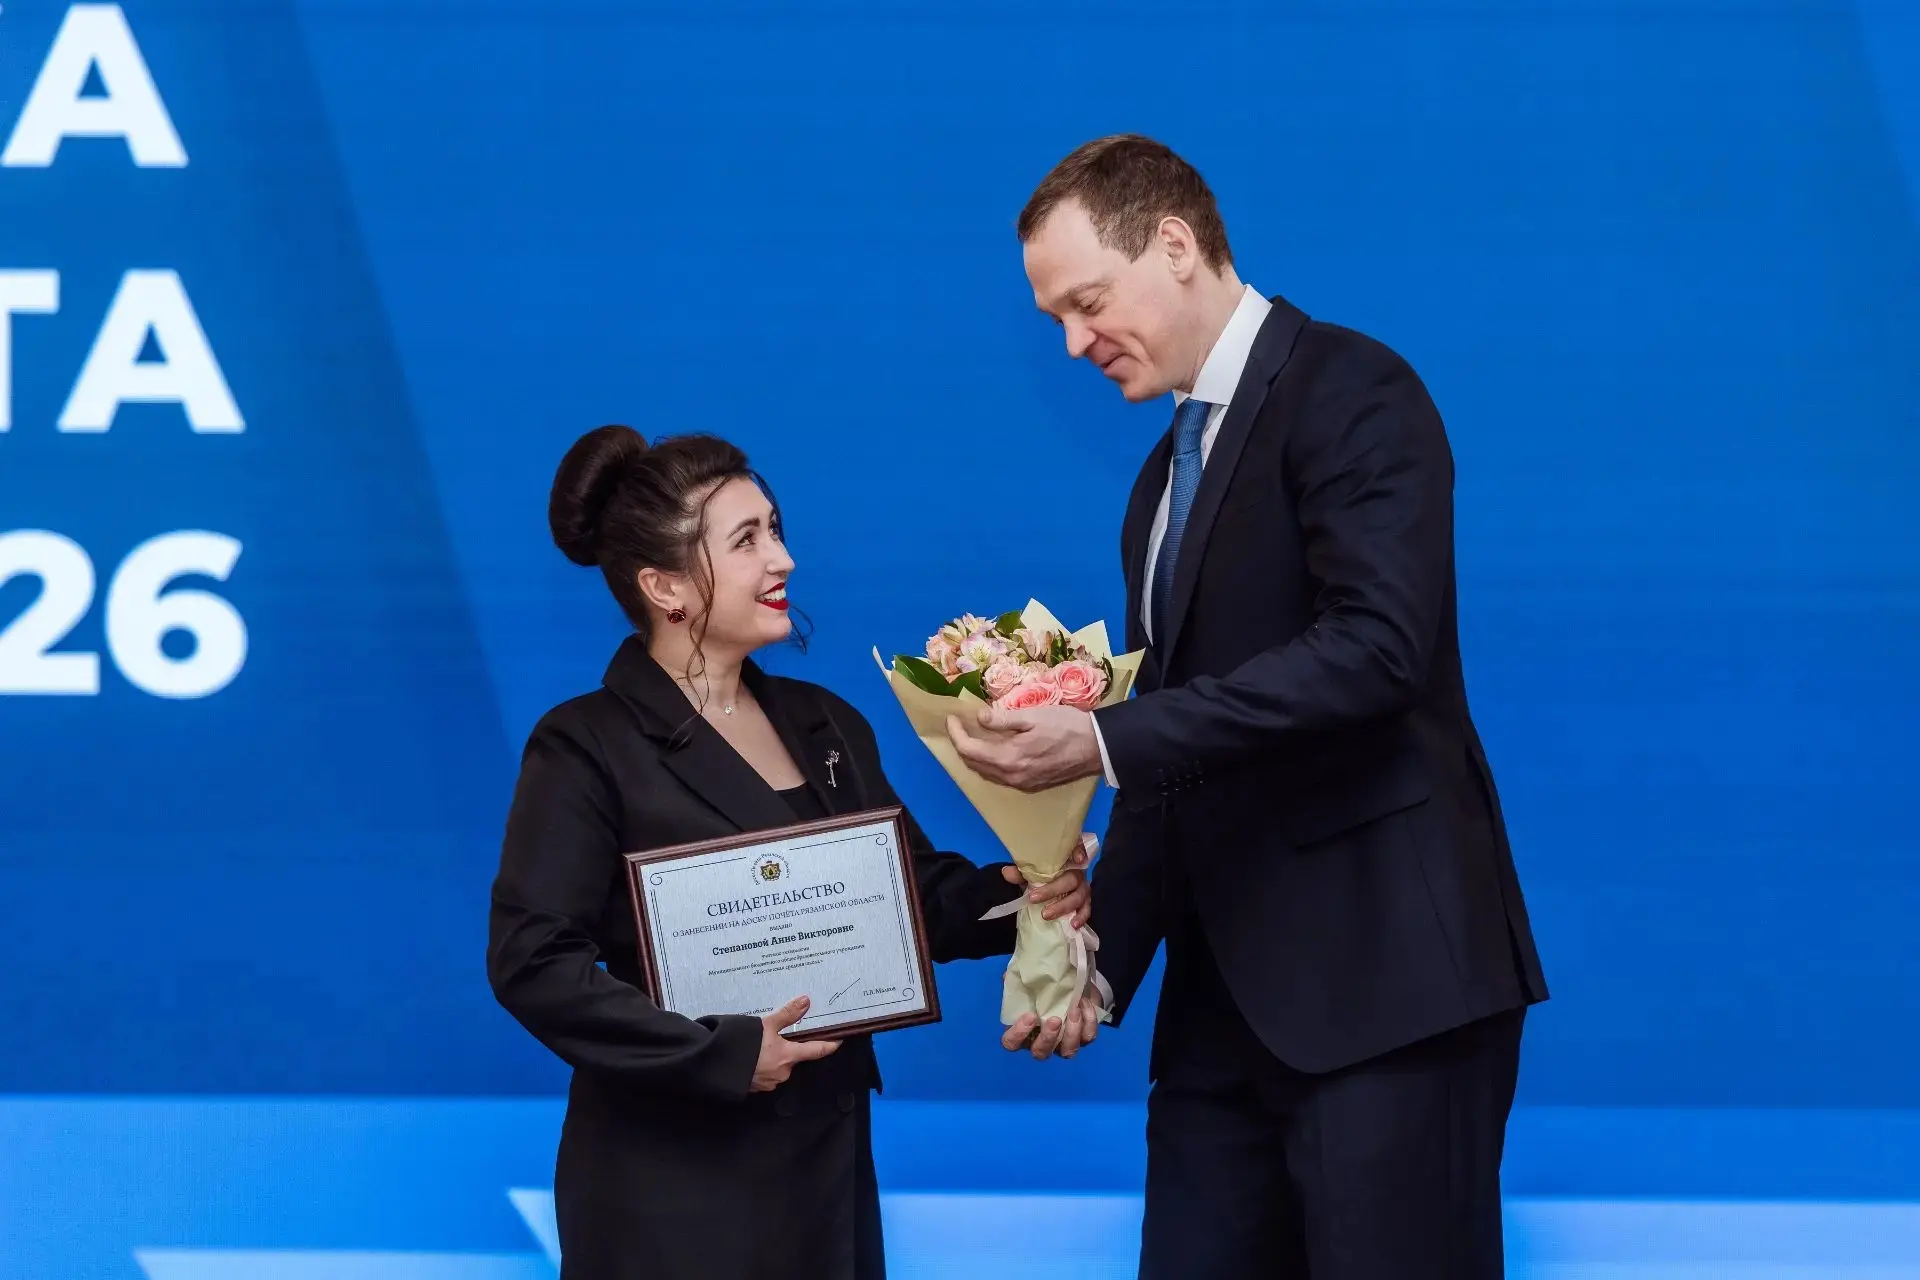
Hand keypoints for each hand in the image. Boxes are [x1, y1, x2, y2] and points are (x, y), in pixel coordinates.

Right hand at [751, 995, 839, 1091]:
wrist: (714, 1065)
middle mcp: (782, 1073)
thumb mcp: (764, 1024)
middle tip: (778, 1034)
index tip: (839, 1040)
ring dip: (773, 1056)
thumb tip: (806, 1001)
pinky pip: (764, 1073)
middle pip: (794, 1057)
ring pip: (778, 1066)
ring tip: (759, 1043)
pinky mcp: (754, 1087)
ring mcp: (768, 1082)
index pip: (817, 1050)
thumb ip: (786, 1014)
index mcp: (788, 1056)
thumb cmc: (742, 1044)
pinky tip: (750, 1055)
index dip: (829, 1044)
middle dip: (789, 1047)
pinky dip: (761, 1064)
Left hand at [946, 703, 1102, 791]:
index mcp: (1009, 758)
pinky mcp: (1031, 785)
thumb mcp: (1033, 716)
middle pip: (974, 765)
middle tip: (960, 725)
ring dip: (975, 756)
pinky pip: (1001, 776)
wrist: (1097, 748)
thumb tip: (980, 718)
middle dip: (962, 745)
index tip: (952, 717)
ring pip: (987, 773)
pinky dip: (990, 763)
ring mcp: (1021, 784)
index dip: (956, 733)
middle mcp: (1011, 777)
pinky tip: (994, 749)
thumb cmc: (1067, 726)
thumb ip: (1003, 719)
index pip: (969, 750)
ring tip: (973, 735)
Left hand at [1002, 833, 1095, 926]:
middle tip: (1033, 898)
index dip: (1079, 852)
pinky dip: (1082, 916)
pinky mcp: (1086, 902)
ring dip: (1063, 906)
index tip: (1077, 859)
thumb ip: (1020, 873)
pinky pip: (1087, 909)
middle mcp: (1077, 872)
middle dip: (1052, 889)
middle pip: (1071, 878)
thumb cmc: (1042, 880)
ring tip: (1046, 915)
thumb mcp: (1029, 876)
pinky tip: (1073, 924)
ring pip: (1078, 895)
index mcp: (1065, 860)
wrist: (1047, 897)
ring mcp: (1083, 887)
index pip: (1076, 849)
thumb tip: (1006, 872)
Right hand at [1002, 988, 1102, 1060]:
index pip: (1012, 1043)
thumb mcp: (1029, 982)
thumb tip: (1008, 976)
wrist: (1073, 984)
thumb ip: (1017, 981)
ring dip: (1072, 1032)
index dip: (1019, 1034)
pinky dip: (1088, 1021)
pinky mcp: (1083, 1038)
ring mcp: (1064, 1043)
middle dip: (1048, 1038)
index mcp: (1023, 1031)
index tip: (1030, 1015)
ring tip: (1074, 1010)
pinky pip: (1087, 1037)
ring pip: (1067, 1052)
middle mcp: (1042, 1042)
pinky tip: (1084, 1003)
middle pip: (1040, 1053)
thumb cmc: (1045, 987)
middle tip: (1055, 1019)